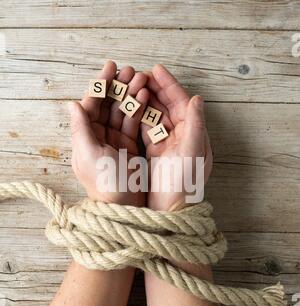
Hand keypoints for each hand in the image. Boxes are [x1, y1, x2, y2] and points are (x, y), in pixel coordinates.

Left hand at [69, 61, 148, 206]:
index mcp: (85, 138)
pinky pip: (133, 123)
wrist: (125, 206)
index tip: (110, 67)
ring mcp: (115, 141)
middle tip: (130, 69)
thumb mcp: (89, 155)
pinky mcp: (129, 146)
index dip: (100, 85)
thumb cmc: (105, 182)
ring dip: (130, 94)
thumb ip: (80, 129)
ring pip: (121, 111)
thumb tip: (72, 104)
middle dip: (118, 86)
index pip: (90, 105)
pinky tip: (145, 97)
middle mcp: (98, 137)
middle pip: (107, 105)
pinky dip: (139, 110)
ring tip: (141, 79)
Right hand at [141, 64, 212, 210]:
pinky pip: (147, 128)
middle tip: (139, 74)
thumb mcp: (193, 153)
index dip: (170, 85)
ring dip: (145, 99)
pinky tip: (130, 104)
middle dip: (155, 89)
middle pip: (168, 105)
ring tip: (132, 85)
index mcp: (194, 132)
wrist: (171, 208)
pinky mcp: (155, 150)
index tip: (156, 69)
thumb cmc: (185, 182)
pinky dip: (139, 115)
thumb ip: (196, 124)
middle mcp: (182, 135)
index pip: (182, 102)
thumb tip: (197, 97)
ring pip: (156, 114)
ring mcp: (168, 142)